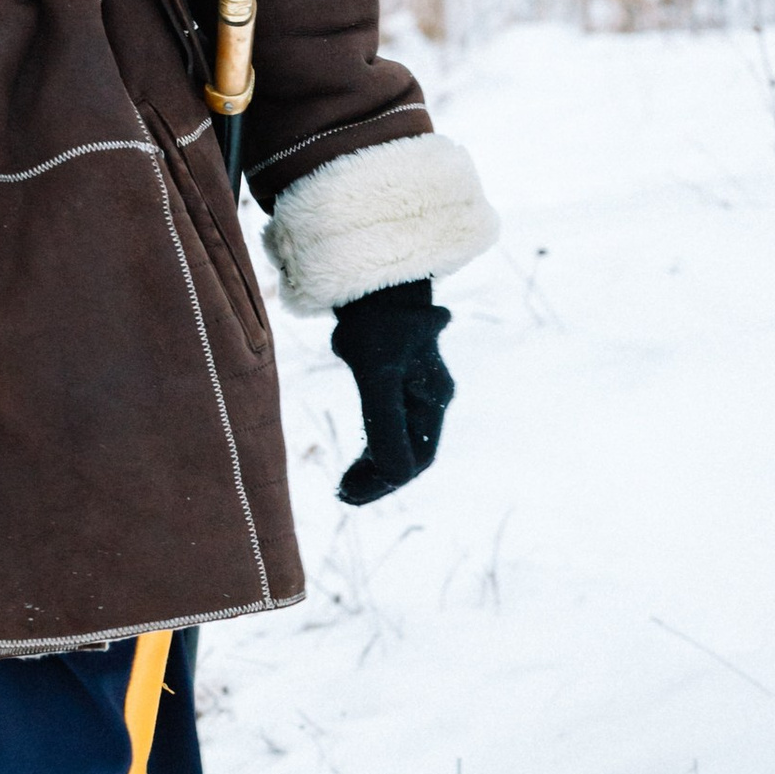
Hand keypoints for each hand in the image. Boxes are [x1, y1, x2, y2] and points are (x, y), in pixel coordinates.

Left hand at [330, 281, 452, 505]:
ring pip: (398, 440)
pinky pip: (387, 422)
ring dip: (373, 465)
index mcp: (432, 399)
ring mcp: (413, 387)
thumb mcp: (378, 375)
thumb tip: (395, 476)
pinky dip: (370, 443)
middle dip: (378, 478)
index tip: (350, 494)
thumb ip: (385, 424)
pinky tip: (353, 455)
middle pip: (409, 452)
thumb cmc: (378, 323)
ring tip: (343, 484)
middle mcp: (429, 396)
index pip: (417, 457)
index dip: (385, 481)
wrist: (372, 279)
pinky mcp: (393, 377)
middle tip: (342, 494)